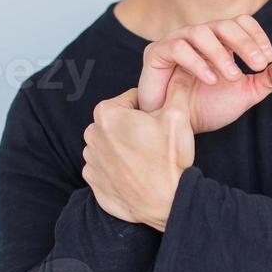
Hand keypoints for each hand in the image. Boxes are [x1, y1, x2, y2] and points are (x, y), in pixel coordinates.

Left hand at [82, 68, 195, 230]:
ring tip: (147, 160)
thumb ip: (177, 88)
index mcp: (107, 113)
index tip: (160, 125)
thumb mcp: (178, 116)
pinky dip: (118, 169)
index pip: (131, 101)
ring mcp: (90, 159)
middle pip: (119, 122)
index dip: (151, 111)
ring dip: (126, 148)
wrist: (165, 202)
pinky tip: (135, 175)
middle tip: (156, 143)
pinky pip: (105, 166)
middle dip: (135, 129)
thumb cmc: (169, 158)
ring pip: (112, 144)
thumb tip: (181, 69)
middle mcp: (91, 133)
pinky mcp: (92, 180)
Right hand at [136, 16, 271, 132]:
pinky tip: (210, 80)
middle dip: (245, 43)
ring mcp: (177, 41)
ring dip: (221, 54)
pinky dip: (197, 62)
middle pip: (224, 24)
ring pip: (201, 32)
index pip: (241, 23)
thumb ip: (268, 79)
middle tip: (260, 64)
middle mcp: (199, 36)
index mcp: (220, 41)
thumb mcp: (244, 94)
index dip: (256, 36)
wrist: (175, 127)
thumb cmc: (207, 108)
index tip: (268, 60)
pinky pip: (178, 47)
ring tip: (233, 77)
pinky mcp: (156, 52)